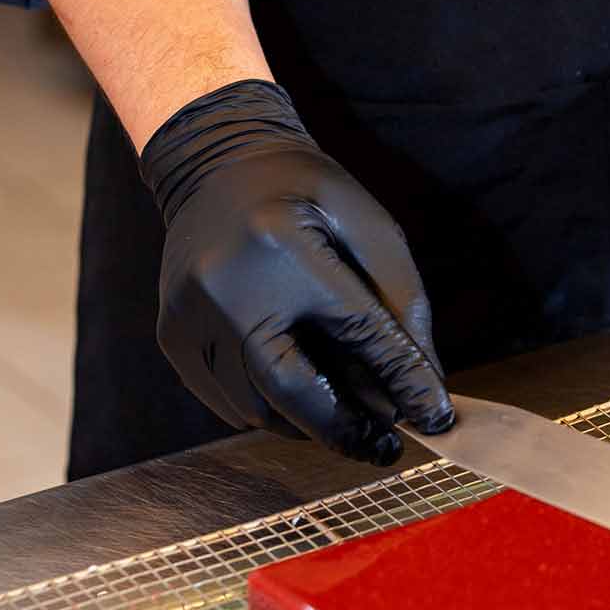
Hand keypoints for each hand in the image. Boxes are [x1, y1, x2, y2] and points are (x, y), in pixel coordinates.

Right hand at [139, 80, 453, 462]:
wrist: (217, 161)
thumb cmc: (306, 193)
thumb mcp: (369, 225)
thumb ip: (402, 303)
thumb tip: (423, 385)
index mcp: (282, 243)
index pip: (358, 331)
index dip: (402, 380)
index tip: (436, 418)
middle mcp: (225, 283)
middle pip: (292, 388)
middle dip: (346, 428)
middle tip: (385, 449)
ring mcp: (189, 312)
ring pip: (257, 405)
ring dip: (310, 424)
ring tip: (352, 422)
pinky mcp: (173, 333)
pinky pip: (226, 399)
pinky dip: (270, 411)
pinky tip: (302, 398)